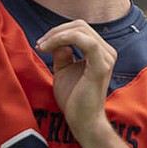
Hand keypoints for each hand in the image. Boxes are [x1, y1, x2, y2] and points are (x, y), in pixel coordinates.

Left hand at [36, 20, 115, 138]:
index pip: (79, 28)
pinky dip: (66, 38)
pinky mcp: (101, 67)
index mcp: (100, 51)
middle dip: (55, 32)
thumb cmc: (74, 99)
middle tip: (40, 45)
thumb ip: (62, 54)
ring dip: (57, 35)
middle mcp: (107, 52)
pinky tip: (52, 46)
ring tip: (43, 47)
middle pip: (79, 25)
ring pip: (80, 30)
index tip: (41, 44)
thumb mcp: (63, 70)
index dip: (58, 32)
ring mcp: (106, 58)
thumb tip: (59, 42)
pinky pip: (86, 42)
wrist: (82, 121)